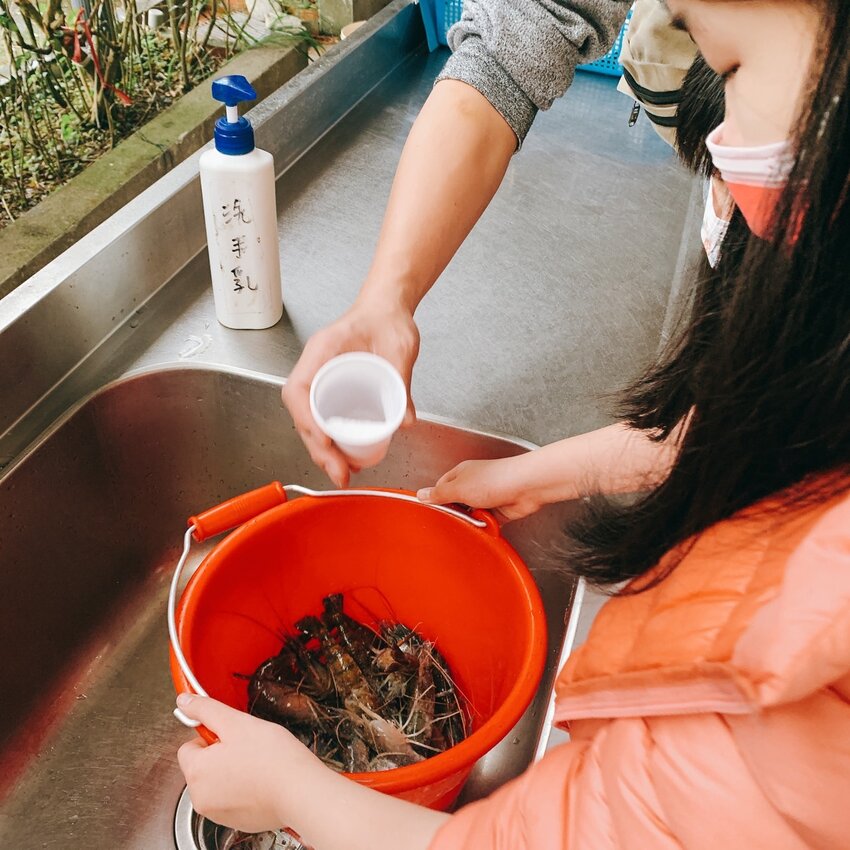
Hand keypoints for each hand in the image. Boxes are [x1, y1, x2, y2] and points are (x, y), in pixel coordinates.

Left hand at [176, 694, 323, 833]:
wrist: (299, 791)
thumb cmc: (271, 758)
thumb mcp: (236, 722)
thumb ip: (206, 710)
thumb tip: (184, 701)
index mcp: (197, 772)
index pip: (189, 746)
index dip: (211, 736)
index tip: (230, 733)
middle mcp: (201, 797)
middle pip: (202, 766)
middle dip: (221, 754)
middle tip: (247, 747)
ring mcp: (218, 812)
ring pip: (218, 782)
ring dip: (232, 772)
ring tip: (257, 764)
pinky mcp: (236, 821)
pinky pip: (232, 799)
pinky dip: (243, 790)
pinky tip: (262, 780)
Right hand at [282, 297, 419, 486]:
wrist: (388, 308)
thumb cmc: (387, 318)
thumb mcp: (399, 346)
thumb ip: (401, 380)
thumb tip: (404, 420)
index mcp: (323, 350)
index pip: (299, 389)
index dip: (307, 419)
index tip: (325, 440)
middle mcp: (316, 366)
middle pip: (303, 413)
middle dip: (318, 448)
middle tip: (340, 472)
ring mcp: (321, 379)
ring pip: (311, 421)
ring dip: (323, 451)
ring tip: (343, 473)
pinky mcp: (333, 389)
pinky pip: (324, 418)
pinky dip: (332, 442)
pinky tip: (347, 458)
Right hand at [417, 455, 543, 522]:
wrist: (526, 487)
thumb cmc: (495, 479)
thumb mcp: (458, 488)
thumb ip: (439, 494)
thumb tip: (421, 494)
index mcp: (461, 474)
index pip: (441, 487)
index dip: (436, 499)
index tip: (432, 510)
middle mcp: (474, 484)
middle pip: (456, 503)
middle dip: (455, 513)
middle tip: (453, 519)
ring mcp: (487, 498)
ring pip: (471, 515)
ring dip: (471, 521)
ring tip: (472, 522)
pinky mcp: (499, 511)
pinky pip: (486, 523)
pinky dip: (485, 527)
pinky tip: (485, 527)